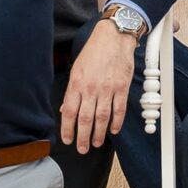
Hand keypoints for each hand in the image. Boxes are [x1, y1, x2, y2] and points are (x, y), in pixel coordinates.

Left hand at [61, 24, 136, 152]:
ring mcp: (108, 89)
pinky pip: (119, 110)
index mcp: (77, 84)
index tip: (67, 140)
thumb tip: (66, 110)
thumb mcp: (76, 69)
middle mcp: (91, 89)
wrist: (113, 38)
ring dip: (99, 133)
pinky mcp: (121, 88)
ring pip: (102, 117)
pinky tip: (113, 130)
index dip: (67, 129)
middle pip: (86, 119)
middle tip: (82, 149)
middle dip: (83, 137)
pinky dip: (116, 122)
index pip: (69, 112)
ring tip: (96, 143)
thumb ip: (71, 92)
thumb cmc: (93, 52)